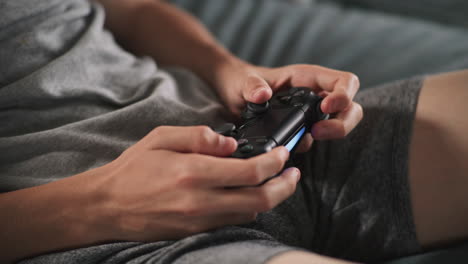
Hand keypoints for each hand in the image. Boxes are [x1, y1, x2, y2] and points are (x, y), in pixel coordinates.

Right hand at [98, 126, 299, 241]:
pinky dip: (248, 209)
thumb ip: (198, 136)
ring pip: (250, 214)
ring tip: (276, 182)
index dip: (274, 163)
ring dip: (269, 198)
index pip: (250, 172)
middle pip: (260, 199)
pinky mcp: (195, 232)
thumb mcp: (161, 138)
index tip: (283, 154)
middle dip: (284, 187)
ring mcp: (199, 221)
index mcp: (193, 172)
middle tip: (294, 174)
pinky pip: (232, 222)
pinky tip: (248, 195)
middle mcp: (201, 201)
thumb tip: (231, 144)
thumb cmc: (133, 169)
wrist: (106, 206)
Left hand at [213, 61, 362, 150]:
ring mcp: (311, 113)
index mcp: (308, 78)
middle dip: (342, 123)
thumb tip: (263, 96)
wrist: (231, 95)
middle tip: (317, 131)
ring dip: (329, 135)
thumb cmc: (241, 81)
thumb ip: (252, 86)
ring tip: (304, 139)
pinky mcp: (302, 129)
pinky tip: (288, 145)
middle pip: (351, 108)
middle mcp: (315, 95)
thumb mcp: (243, 81)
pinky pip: (316, 139)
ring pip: (339, 125)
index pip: (345, 82)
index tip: (325, 108)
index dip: (344, 95)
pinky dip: (307, 144)